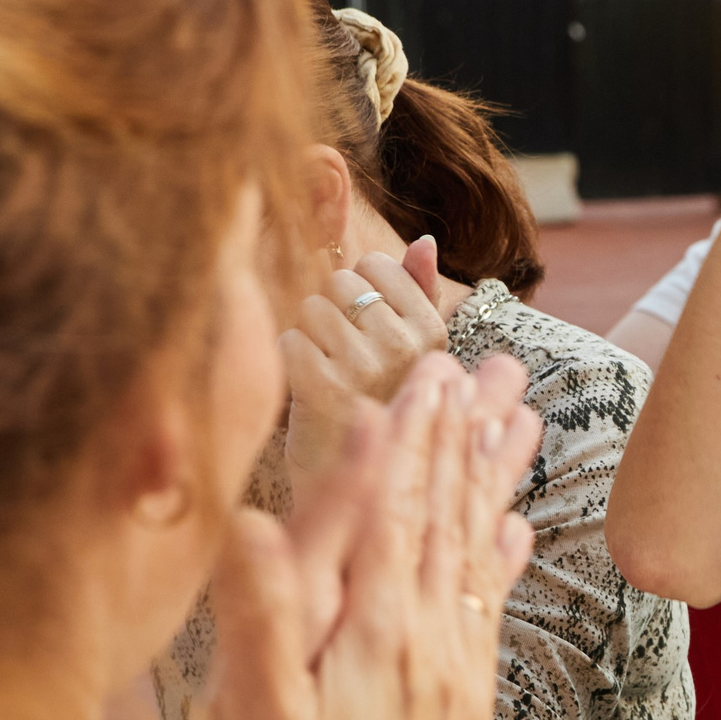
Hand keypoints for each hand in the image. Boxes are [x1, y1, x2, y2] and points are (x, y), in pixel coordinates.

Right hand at [156, 351, 541, 719]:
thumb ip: (262, 616)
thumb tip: (255, 514)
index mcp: (377, 632)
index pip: (397, 509)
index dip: (411, 436)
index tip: (429, 369)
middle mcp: (430, 638)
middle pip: (452, 514)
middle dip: (467, 433)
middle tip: (496, 361)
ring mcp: (456, 670)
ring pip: (482, 549)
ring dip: (499, 477)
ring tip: (525, 414)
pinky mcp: (467, 703)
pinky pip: (491, 606)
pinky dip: (504, 555)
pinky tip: (518, 526)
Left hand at [284, 242, 448, 487]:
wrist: (354, 479)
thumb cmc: (380, 403)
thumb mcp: (414, 351)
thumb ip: (420, 291)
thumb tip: (424, 240)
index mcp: (431, 331)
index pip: (376, 265)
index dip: (359, 289)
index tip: (365, 325)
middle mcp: (404, 347)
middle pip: (339, 283)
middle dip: (331, 308)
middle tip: (341, 352)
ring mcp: (364, 366)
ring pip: (310, 308)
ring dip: (307, 335)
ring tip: (325, 368)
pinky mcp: (322, 387)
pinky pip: (289, 339)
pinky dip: (288, 359)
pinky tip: (306, 384)